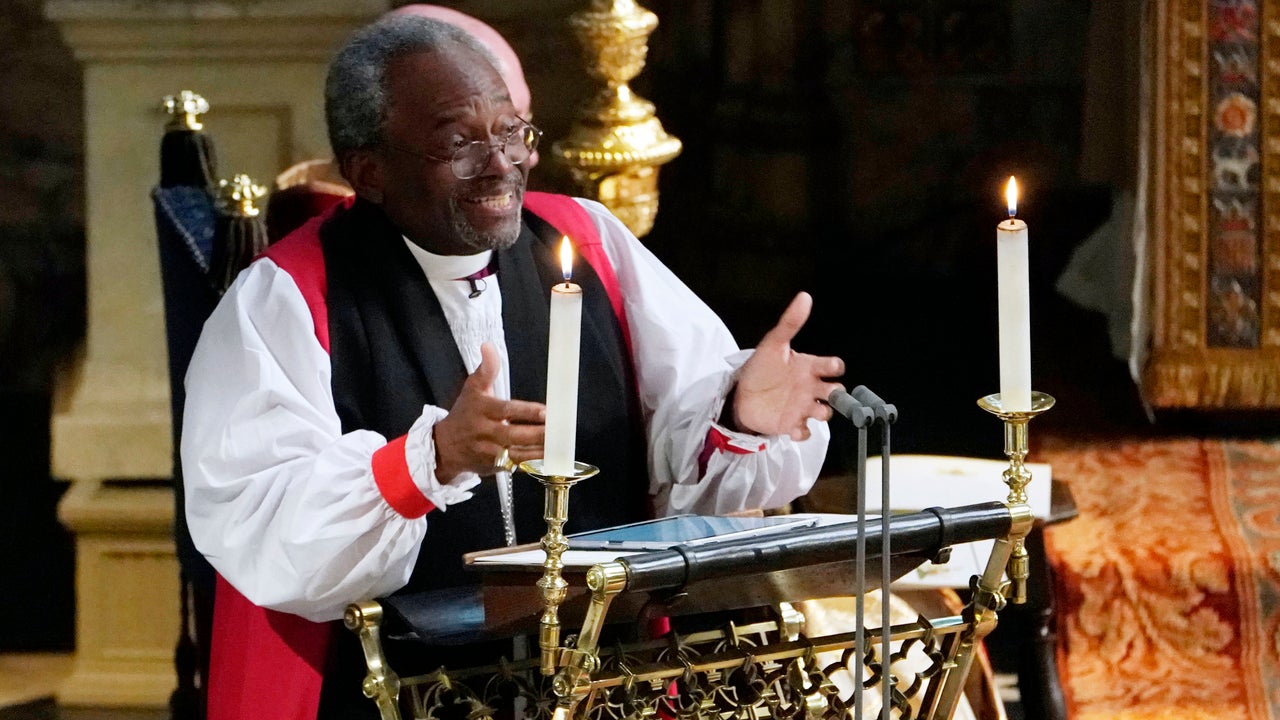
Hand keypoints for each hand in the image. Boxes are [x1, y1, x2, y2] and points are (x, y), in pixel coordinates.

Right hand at [433, 343, 545, 480]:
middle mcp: (486, 432)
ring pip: (518, 454)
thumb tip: (488, 346)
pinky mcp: (495, 467)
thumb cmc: (464, 414)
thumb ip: (486, 369)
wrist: (444, 447)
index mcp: (482, 410)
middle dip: (538, 434)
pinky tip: (550, 458)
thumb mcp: (472, 389)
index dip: (527, 412)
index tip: (545, 411)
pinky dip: (533, 463)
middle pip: (514, 435)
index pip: (507, 411)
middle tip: (558, 430)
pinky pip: (517, 466)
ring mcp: (490, 452)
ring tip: (559, 445)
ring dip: (540, 451)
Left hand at [731, 292, 845, 440]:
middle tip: (827, 393)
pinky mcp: (791, 424)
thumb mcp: (773, 343)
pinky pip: (805, 432)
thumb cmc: (759, 367)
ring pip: (824, 413)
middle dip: (836, 394)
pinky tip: (793, 426)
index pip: (834, 366)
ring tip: (809, 409)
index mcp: (809, 367)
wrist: (739, 393)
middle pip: (836, 392)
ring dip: (821, 413)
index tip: (827, 367)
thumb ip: (790, 322)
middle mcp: (810, 387)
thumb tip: (804, 297)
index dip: (834, 367)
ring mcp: (802, 407)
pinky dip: (803, 432)